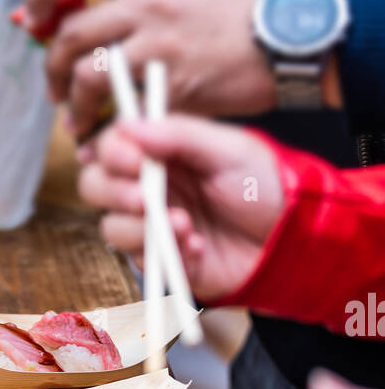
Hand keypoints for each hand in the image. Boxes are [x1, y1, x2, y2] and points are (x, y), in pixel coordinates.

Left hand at [25, 0, 271, 135]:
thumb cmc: (238, 17)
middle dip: (50, 65)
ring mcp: (158, 43)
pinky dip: (104, 131)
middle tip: (54, 88)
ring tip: (76, 120)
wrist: (288, 40)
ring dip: (72, 102)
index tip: (32, 18)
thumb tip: (89, 20)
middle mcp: (147, 1)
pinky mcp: (171, 85)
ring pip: (86, 73)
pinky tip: (105, 140)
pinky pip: (120, 111)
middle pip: (71, 31)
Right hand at [78, 115, 283, 299]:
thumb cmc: (264, 186)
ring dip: (141, 228)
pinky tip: (199, 247)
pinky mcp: (163, 262)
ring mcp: (152, 226)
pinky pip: (142, 262)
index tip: (134, 161)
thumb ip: (179, 134)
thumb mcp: (227, 148)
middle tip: (145, 199)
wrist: (292, 238)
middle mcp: (148, 187)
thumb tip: (129, 127)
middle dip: (114, 193)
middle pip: (96, 187)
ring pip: (110, 227)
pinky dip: (167, 254)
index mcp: (160, 153)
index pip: (112, 147)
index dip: (111, 153)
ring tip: (186, 225)